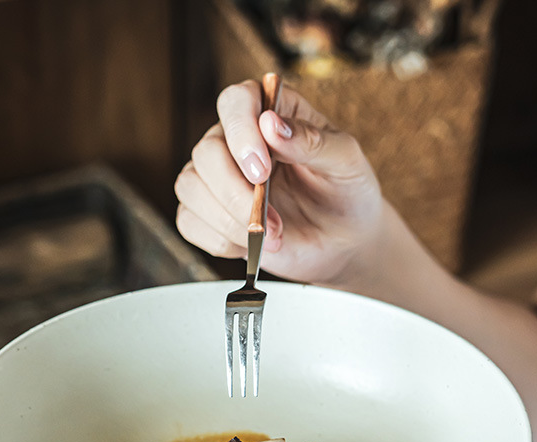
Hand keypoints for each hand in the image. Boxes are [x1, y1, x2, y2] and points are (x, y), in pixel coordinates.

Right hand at [175, 80, 382, 285]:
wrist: (346, 241)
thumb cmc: (347, 192)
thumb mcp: (345, 161)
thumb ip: (312, 141)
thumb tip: (271, 125)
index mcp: (270, 113)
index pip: (235, 102)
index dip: (240, 132)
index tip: (262, 169)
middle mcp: (237, 141)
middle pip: (206, 152)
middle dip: (234, 191)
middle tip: (268, 217)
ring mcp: (219, 179)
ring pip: (190, 187)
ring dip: (228, 219)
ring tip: (271, 236)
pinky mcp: (210, 215)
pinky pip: (189, 222)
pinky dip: (219, 238)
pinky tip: (250, 243)